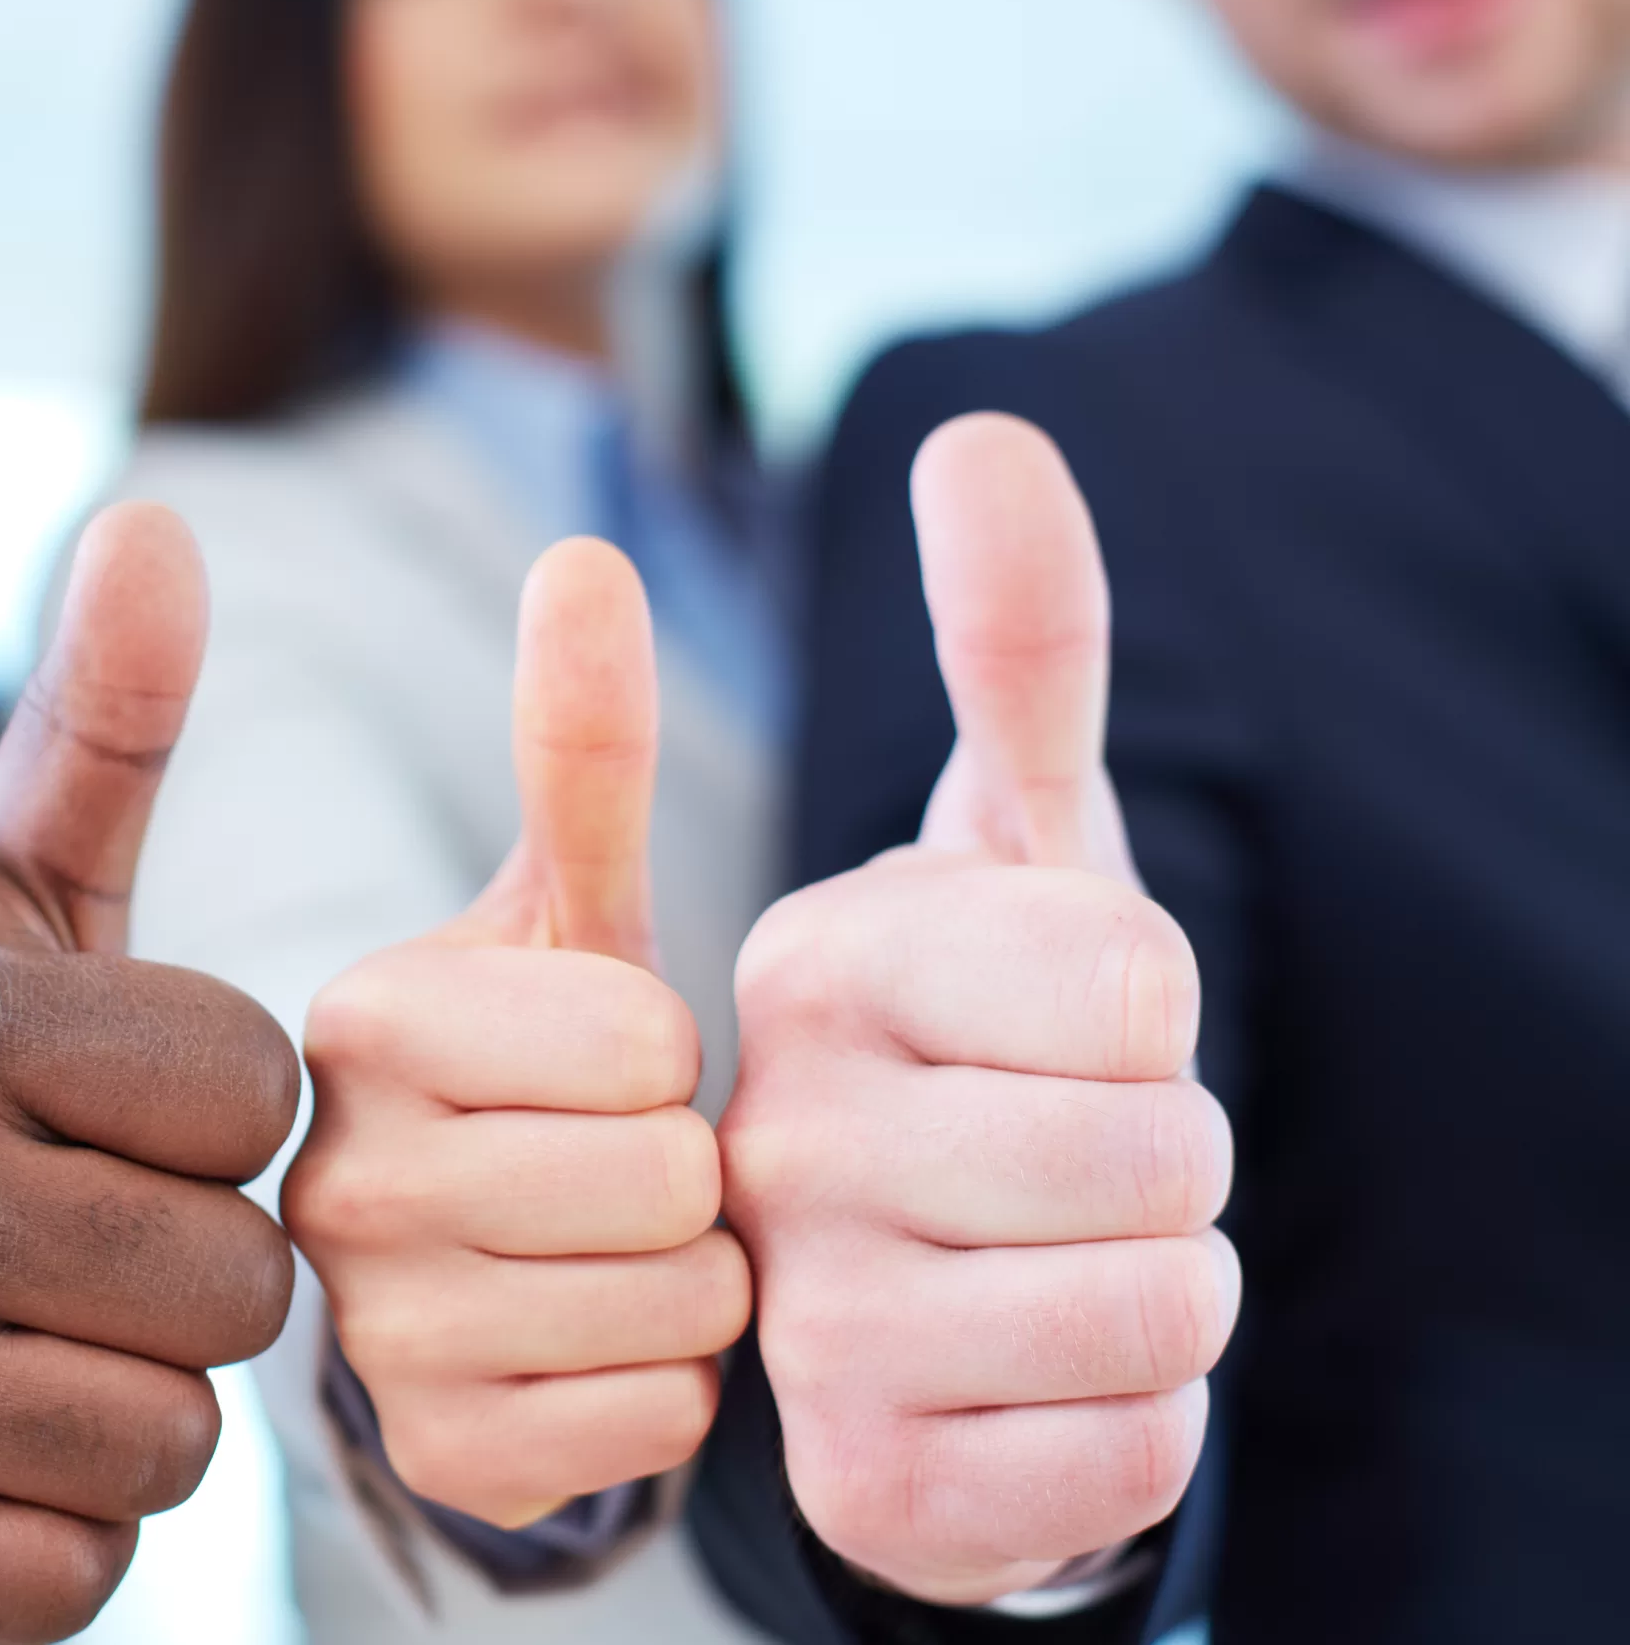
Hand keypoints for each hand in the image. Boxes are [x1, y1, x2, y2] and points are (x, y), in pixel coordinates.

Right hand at [0, 504, 299, 1643]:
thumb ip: (100, 719)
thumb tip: (159, 515)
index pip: (259, 1090)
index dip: (216, 1105)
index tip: (113, 1099)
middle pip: (241, 1280)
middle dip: (192, 1258)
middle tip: (74, 1223)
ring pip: (180, 1435)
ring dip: (135, 1390)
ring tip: (27, 1322)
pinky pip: (88, 1571)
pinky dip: (61, 1518)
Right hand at [283, 539, 752, 1530]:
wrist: (446, 1268)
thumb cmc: (520, 1070)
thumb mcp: (550, 915)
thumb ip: (575, 746)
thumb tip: (586, 553)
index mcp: (360, 1018)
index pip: (647, 1042)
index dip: (663, 1054)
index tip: (591, 1063)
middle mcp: (335, 1179)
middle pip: (667, 1181)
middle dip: (680, 1172)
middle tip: (602, 1164)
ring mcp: (370, 1337)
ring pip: (678, 1306)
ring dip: (685, 1281)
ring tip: (599, 1248)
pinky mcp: (433, 1458)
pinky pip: (659, 1424)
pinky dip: (661, 1385)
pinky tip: (584, 1342)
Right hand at [719, 416, 1238, 1604]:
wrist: (868, 1310)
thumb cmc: (955, 1056)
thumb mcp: (994, 859)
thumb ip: (1009, 651)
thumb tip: (983, 432)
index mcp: (796, 968)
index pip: (1130, 983)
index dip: (1151, 1016)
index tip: (1044, 1030)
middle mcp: (752, 1142)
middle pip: (1163, 1156)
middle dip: (1169, 1162)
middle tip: (1053, 1159)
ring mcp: (793, 1328)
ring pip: (1164, 1313)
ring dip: (1164, 1293)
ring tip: (1042, 1265)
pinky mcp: (858, 1486)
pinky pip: (1131, 1458)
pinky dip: (1129, 1430)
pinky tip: (1016, 1389)